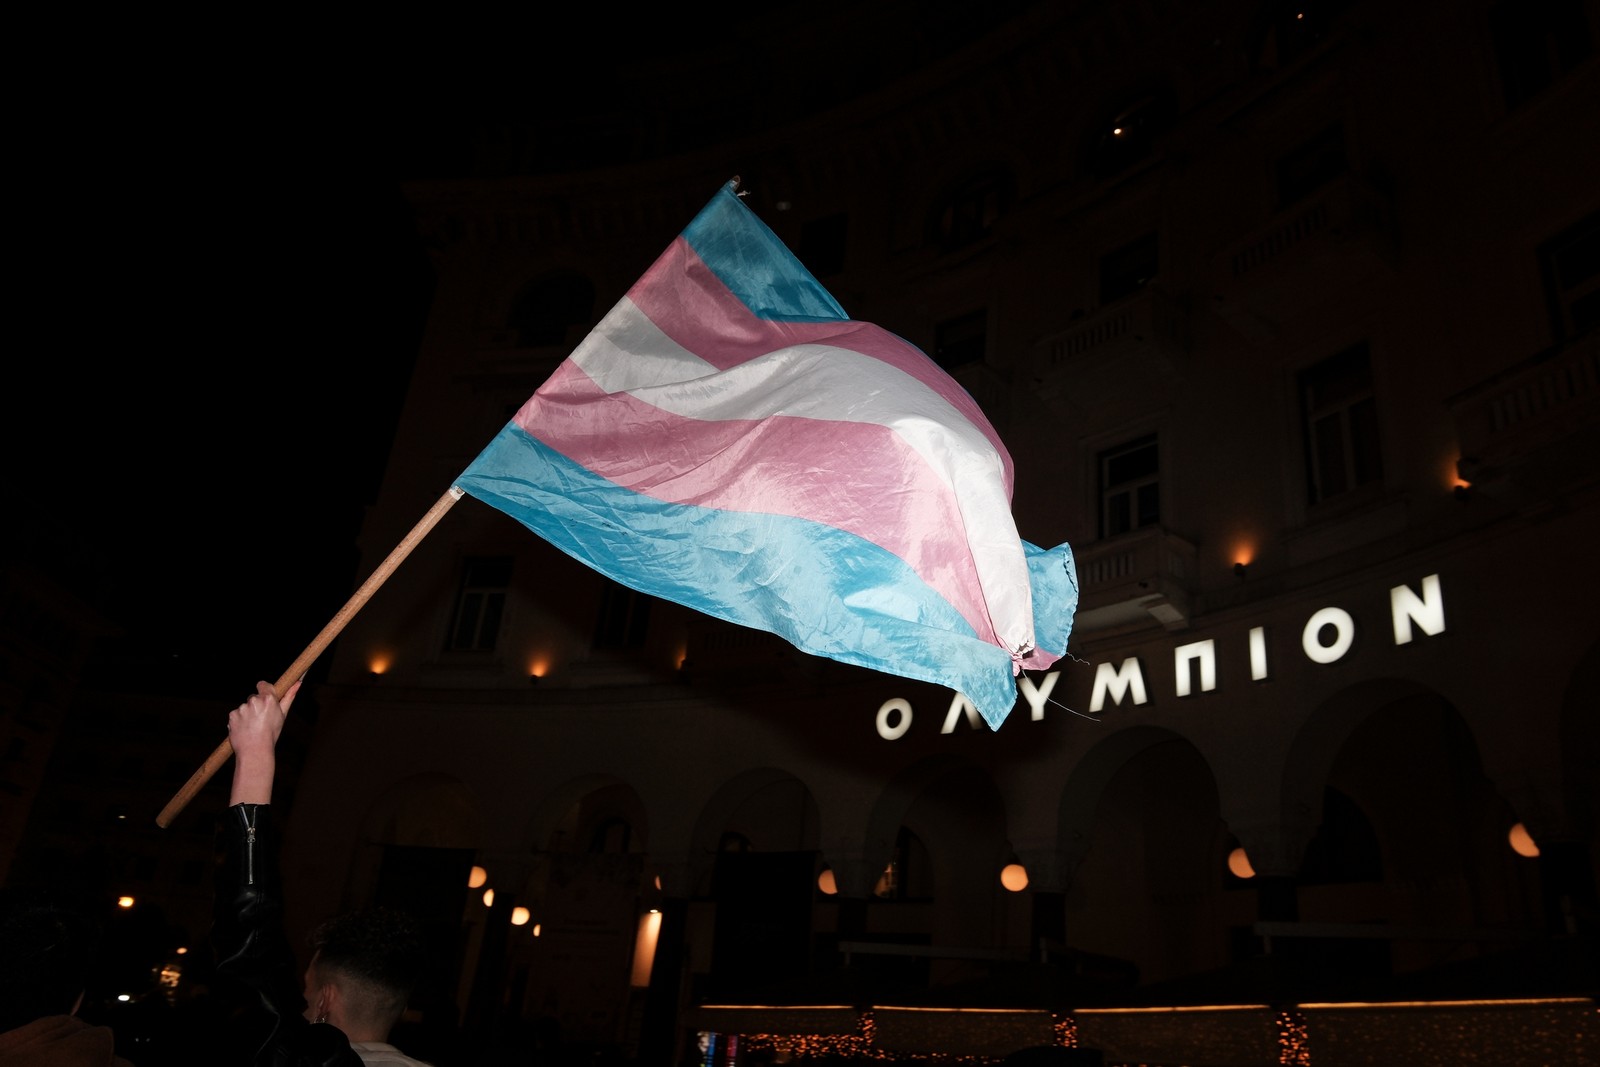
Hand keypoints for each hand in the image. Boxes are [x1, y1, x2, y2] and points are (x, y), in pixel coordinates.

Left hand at [227, 679, 299, 804]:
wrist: (255, 750)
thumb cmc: (271, 734)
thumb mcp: (283, 715)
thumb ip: (289, 697)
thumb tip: (298, 682)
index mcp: (268, 699)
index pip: (263, 684)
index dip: (264, 691)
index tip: (265, 699)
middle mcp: (254, 700)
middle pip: (253, 697)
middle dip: (256, 705)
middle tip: (261, 719)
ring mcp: (242, 708)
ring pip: (244, 707)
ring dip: (247, 714)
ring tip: (252, 727)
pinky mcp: (232, 715)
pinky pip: (236, 714)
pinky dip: (239, 720)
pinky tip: (244, 729)